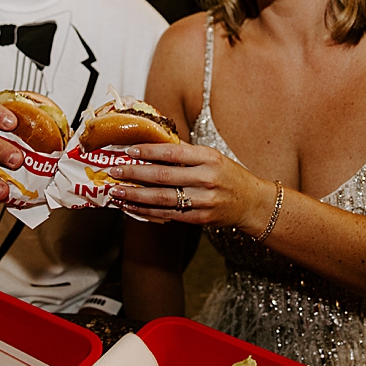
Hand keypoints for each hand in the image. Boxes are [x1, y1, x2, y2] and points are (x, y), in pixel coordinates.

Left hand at [103, 140, 274, 230]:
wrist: (252, 203)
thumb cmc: (229, 177)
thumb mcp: (213, 157)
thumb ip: (186, 153)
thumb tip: (153, 145)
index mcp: (209, 158)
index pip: (172, 152)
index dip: (148, 151)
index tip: (129, 150)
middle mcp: (206, 179)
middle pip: (163, 176)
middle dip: (134, 173)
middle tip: (114, 171)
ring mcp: (203, 201)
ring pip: (162, 198)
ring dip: (136, 195)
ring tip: (117, 191)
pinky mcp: (200, 219)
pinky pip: (168, 215)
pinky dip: (148, 211)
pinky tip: (133, 207)